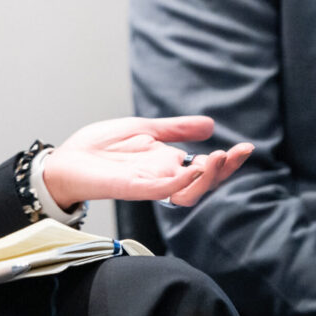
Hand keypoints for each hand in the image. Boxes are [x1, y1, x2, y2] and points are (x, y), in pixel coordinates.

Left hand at [43, 116, 253, 209]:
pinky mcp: (134, 188)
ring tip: (218, 158)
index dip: (227, 161)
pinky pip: (162, 190)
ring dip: (205, 178)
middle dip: (224, 170)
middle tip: (237, 153)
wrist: (68, 158)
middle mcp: (163, 176)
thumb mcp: (143, 128)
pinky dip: (179, 182)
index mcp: (167, 163)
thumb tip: (211, 124)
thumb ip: (176, 129)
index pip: (205, 167)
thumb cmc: (100, 146)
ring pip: (188, 192)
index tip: (246, 148)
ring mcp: (150, 184)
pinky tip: (190, 168)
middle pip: (203, 182)